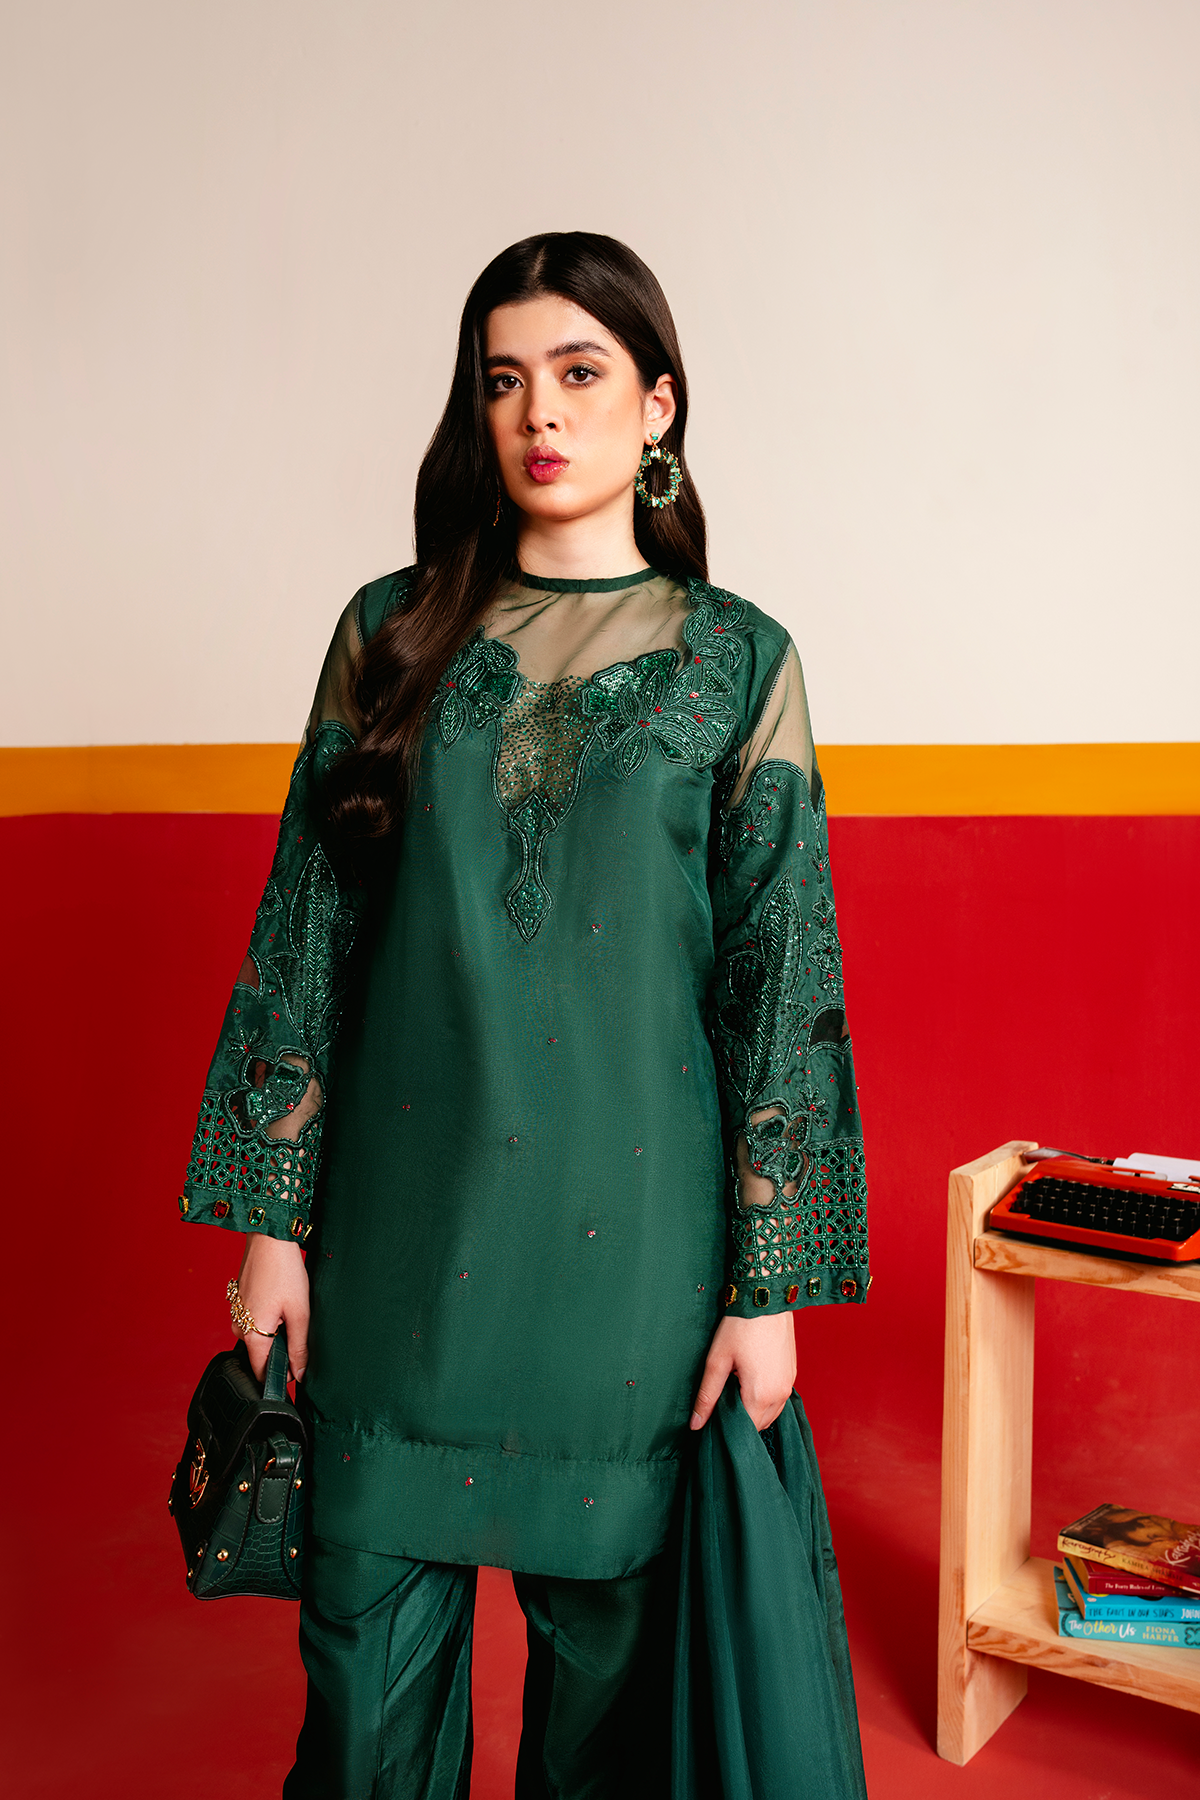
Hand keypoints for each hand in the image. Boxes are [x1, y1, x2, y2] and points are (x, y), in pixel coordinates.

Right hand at [234, 1233, 309, 1382]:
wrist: (268, 1238)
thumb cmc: (284, 1272)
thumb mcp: (299, 1312)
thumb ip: (299, 1347)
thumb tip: (299, 1374)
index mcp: (251, 1336)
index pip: (261, 1371)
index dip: (280, 1374)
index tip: (296, 1367)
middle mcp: (238, 1328)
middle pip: (259, 1354)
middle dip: (279, 1350)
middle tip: (297, 1327)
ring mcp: (236, 1314)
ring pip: (257, 1336)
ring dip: (273, 1331)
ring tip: (289, 1309)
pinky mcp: (239, 1302)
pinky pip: (253, 1320)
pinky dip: (267, 1317)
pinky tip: (280, 1300)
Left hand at [689, 1311, 796, 1432]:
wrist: (765, 1299)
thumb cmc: (740, 1326)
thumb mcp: (717, 1361)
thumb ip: (707, 1396)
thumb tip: (695, 1424)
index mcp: (760, 1395)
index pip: (744, 1429)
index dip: (727, 1426)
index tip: (714, 1415)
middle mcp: (780, 1395)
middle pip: (758, 1425)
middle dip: (740, 1418)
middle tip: (722, 1399)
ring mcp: (789, 1385)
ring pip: (770, 1414)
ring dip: (753, 1410)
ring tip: (735, 1388)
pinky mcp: (792, 1374)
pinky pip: (778, 1400)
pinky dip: (765, 1399)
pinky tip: (749, 1382)